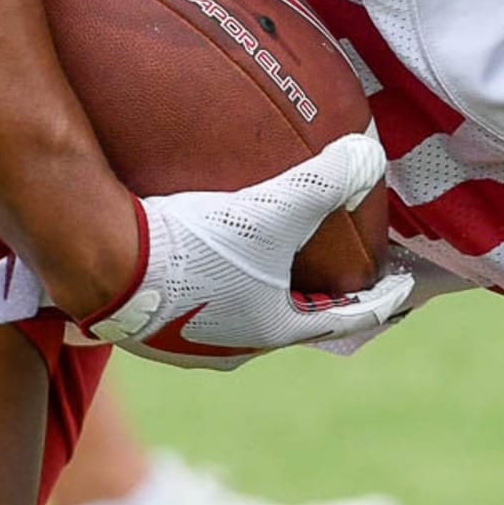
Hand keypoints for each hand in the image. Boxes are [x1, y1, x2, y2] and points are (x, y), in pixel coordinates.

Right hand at [0, 135, 413, 369]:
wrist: (100, 262)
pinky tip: (203, 249)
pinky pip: (196, 300)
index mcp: (270, 330)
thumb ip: (325, 182)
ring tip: (269, 258)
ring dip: (262, 288)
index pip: (344, 319)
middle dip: (315, 296)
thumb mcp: (271, 208)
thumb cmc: (194, 246)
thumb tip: (372, 157)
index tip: (403, 287)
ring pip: (240, 313)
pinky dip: (216, 278)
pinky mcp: (147, 325)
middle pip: (289, 319)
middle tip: (334, 271)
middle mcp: (230, 347)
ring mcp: (185, 342)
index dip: (378, 300)